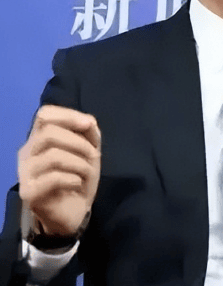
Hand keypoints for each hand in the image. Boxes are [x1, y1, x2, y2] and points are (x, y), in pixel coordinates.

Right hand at [18, 105, 100, 236]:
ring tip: (87, 172)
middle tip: (93, 156)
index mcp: (40, 139)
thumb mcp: (89, 150)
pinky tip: (77, 184)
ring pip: (52, 156)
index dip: (68, 116)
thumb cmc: (78, 177)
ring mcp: (25, 174)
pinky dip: (73, 179)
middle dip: (79, 143)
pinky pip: (53, 178)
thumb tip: (88, 121)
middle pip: (48, 134)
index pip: (44, 115)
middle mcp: (28, 153)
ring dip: (79, 163)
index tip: (88, 125)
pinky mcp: (29, 193)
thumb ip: (89, 132)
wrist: (73, 212)